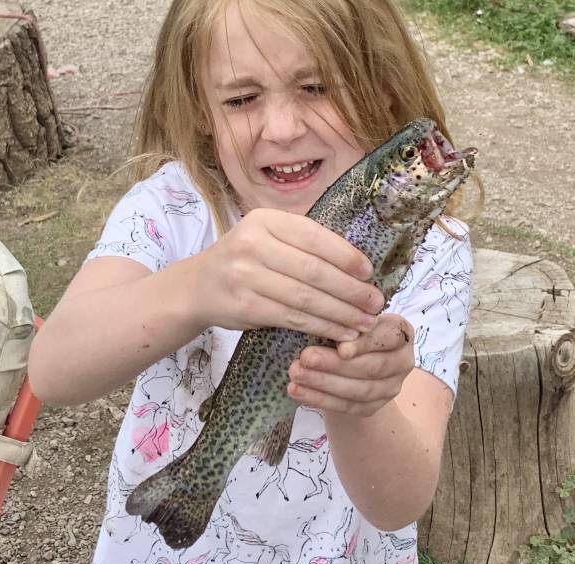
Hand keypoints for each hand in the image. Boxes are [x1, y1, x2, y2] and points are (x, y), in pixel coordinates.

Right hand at [192, 208, 384, 341]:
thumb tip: (358, 266)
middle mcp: (253, 244)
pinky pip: (293, 318)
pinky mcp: (245, 307)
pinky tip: (341, 332)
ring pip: (306, 298)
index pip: (315, 237)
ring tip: (365, 322)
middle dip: (351, 290)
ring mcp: (246, 276)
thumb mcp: (268, 238)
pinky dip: (322, 327)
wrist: (199, 287)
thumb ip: (303, 245)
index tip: (369, 273)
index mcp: (265, 220)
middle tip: (376, 303)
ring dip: (341, 313)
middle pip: (314, 271)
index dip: (346, 256)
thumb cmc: (245, 261)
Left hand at [287, 314, 414, 416]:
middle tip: (305, 358)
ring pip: (360, 391)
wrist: (353, 362)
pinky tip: (298, 391)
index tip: (339, 347)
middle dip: (336, 364)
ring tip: (296, 375)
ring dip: (324, 384)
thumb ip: (345, 320)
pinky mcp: (373, 408)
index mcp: (401, 332)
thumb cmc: (350, 329)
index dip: (365, 344)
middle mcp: (403, 361)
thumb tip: (324, 319)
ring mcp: (391, 388)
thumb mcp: (352, 319)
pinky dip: (320, 399)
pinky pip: (347, 407)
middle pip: (372, 367)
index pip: (389, 338)